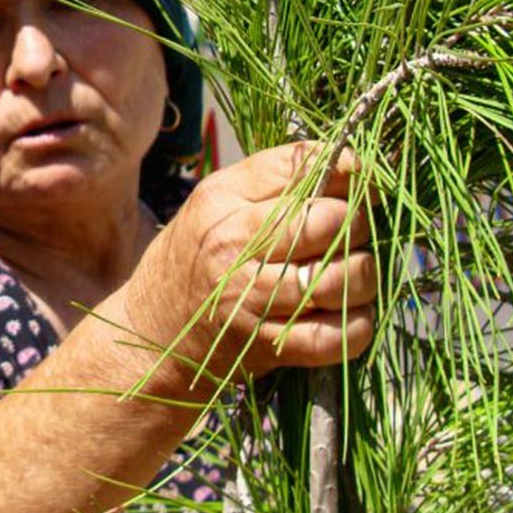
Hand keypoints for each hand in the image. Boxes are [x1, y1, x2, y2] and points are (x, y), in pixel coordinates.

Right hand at [131, 142, 376, 388]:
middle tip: (349, 234)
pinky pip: (338, 336)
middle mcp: (233, 245)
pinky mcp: (266, 345)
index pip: (302, 166)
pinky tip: (346, 314)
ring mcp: (250, 299)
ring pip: (342, 278)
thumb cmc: (193, 260)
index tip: (361, 183)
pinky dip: (357, 326)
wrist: (150, 335)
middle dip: (356, 224)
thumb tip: (356, 167)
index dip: (348, 169)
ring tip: (350, 275)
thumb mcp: (216, 205)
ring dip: (362, 276)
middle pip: (330, 220)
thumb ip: (275, 182)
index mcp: (221, 200)